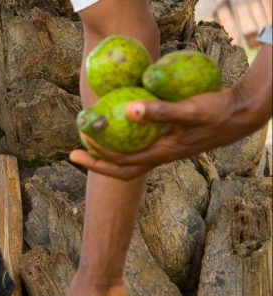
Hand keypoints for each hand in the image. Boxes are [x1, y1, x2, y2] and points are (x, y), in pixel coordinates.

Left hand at [70, 89, 252, 179]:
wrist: (240, 114)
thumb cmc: (216, 112)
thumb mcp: (188, 110)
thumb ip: (159, 111)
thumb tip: (128, 110)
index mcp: (161, 154)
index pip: (122, 163)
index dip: (100, 157)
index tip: (81, 145)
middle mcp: (159, 156)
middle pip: (121, 169)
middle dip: (96, 163)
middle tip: (72, 154)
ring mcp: (163, 150)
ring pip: (129, 158)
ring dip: (107, 153)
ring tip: (88, 141)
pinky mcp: (168, 140)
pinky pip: (138, 146)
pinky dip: (123, 140)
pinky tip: (115, 125)